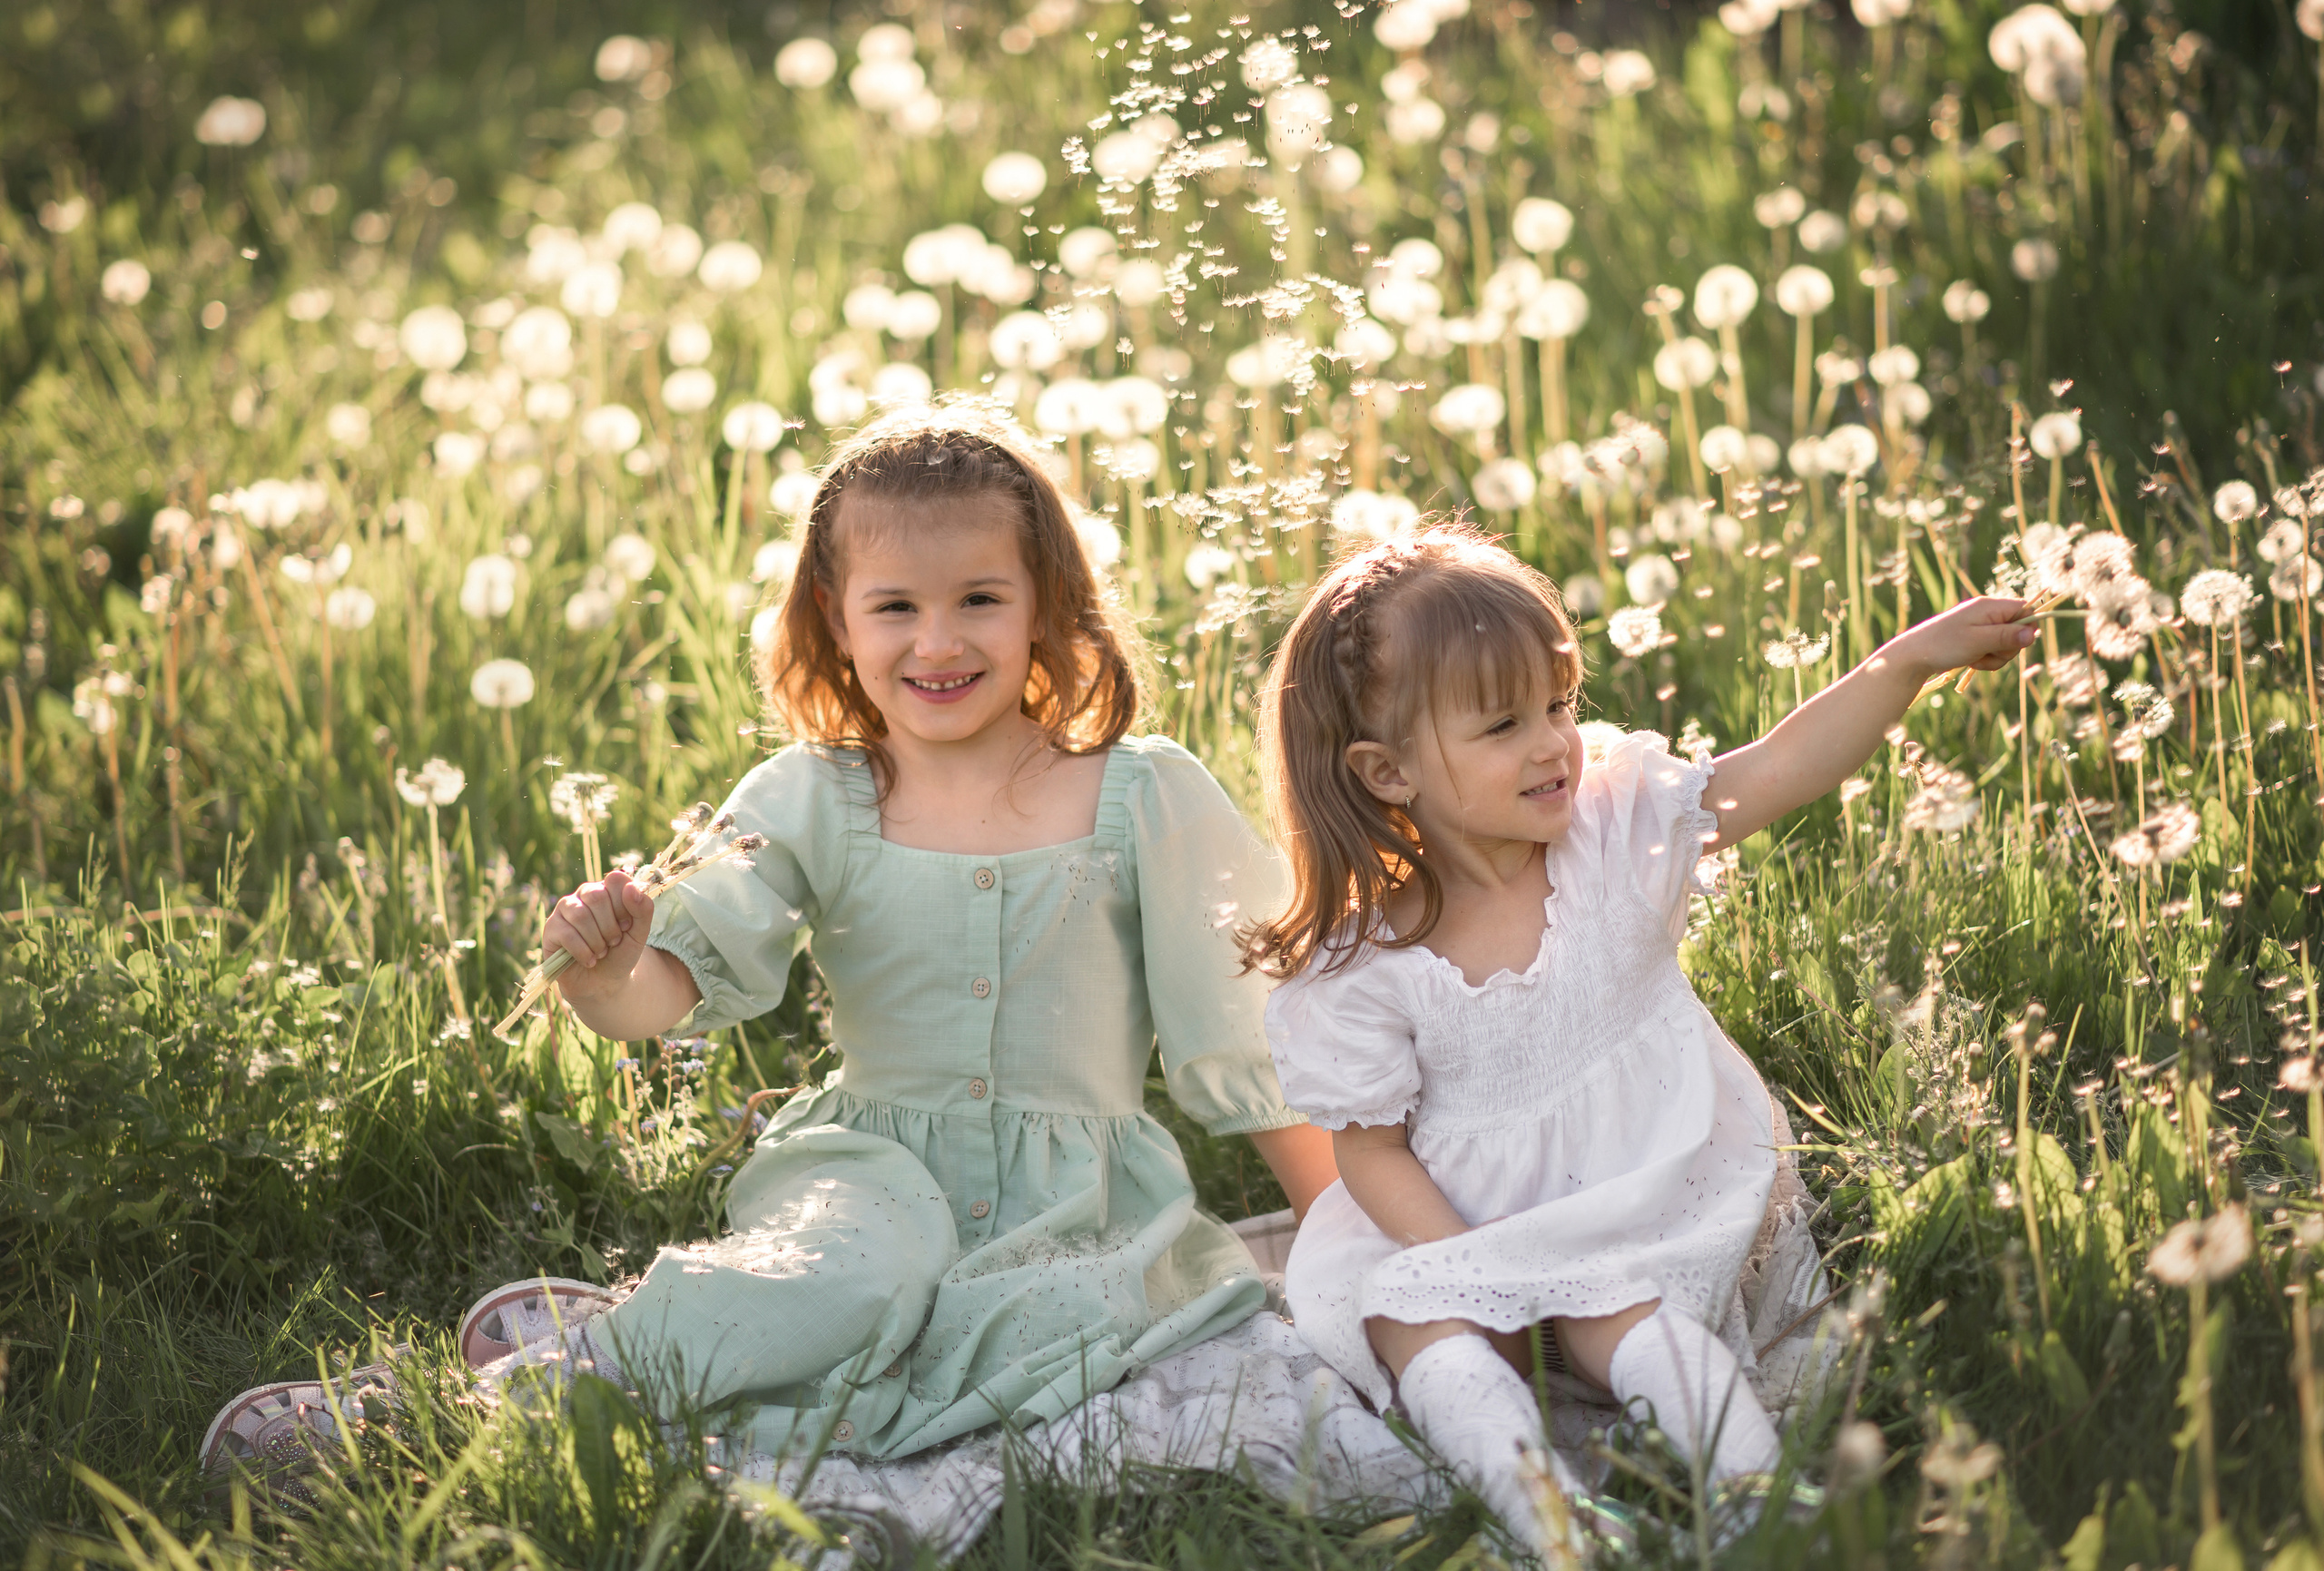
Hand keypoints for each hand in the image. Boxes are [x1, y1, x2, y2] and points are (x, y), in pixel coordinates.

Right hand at [546, 868, 654, 1002]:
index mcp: (607, 890)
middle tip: (614, 942)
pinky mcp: (551, 928)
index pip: (615, 880)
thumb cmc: (621, 953)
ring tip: (601, 952)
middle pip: (596, 896)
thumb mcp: (640, 933)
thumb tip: (632, 888)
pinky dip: (583, 952)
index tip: (627, 926)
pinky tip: (589, 960)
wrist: (604, 983)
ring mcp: (565, 909)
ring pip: (580, 915)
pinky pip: (567, 934)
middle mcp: (584, 894)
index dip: (624, 905)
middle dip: (610, 926)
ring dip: (597, 941)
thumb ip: (643, 909)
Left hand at [1887, 596, 2038, 680]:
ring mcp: (1981, 626)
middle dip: (2008, 648)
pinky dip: (1986, 659)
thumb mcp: (1978, 641)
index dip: (2028, 627)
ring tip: (1975, 659)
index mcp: (1989, 606)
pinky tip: (1971, 662)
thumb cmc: (1944, 645)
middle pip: (2018, 630)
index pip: (2026, 609)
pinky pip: (1993, 651)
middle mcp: (1987, 613)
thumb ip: (2006, 636)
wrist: (1913, 655)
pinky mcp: (1975, 639)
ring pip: (2006, 644)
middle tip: (1987, 653)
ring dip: (1995, 657)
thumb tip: (2033, 634)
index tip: (2016, 643)